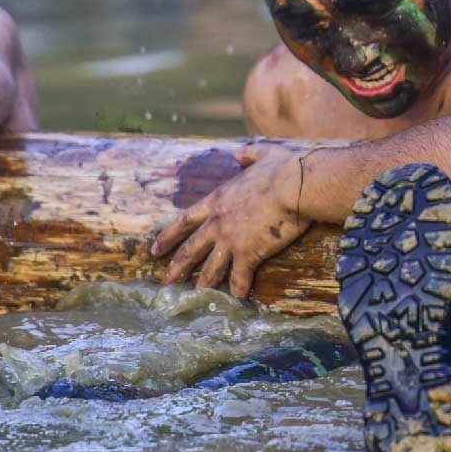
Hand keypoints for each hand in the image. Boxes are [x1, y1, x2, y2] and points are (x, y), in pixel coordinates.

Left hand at [151, 143, 314, 297]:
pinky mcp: (249, 253)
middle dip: (177, 267)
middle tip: (165, 281)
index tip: (155, 249)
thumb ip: (247, 155)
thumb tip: (238, 153)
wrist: (295, 185)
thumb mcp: (262, 154)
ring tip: (194, 297)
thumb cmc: (282, 168)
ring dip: (202, 284)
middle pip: (191, 249)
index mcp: (218, 200)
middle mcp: (218, 222)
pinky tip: (237, 298)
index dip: (169, 237)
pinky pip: (240, 276)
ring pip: (211, 267)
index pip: (185, 221)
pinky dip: (238, 288)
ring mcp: (231, 240)